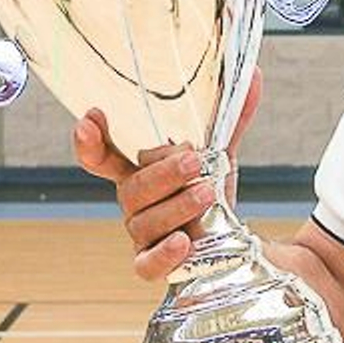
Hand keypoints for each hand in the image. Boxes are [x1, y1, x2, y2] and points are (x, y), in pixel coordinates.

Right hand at [73, 69, 261, 280]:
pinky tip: (184, 242)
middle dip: (163, 172)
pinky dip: (165, 254)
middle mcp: (134, 203)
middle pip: (131, 188)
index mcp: (139, 172)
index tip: (92, 117)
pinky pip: (148, 265)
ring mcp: (142, 236)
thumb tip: (253, 77)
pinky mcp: (154, 265)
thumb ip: (230, 119)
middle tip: (194, 160)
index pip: (102, 156)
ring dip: (176, 205)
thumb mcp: (219, 154)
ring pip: (144, 222)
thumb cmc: (209, 194)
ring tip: (208, 193)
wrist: (230, 243)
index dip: (90, 140)